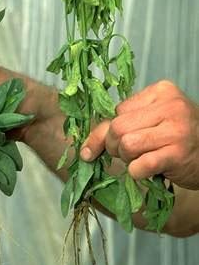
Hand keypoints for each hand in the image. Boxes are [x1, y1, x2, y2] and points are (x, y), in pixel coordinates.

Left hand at [80, 80, 198, 189]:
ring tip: (142, 160)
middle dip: (114, 146)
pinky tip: (149, 170)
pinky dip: (137, 173)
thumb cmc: (180, 138)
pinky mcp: (177, 154)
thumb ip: (124, 124)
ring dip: (127, 159)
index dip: (109, 131)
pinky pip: (139, 166)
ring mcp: (175, 130)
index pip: (117, 111)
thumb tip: (85, 147)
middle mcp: (170, 106)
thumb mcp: (155, 120)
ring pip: (126, 145)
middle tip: (129, 154)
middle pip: (117, 128)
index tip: (116, 142)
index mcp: (161, 91)